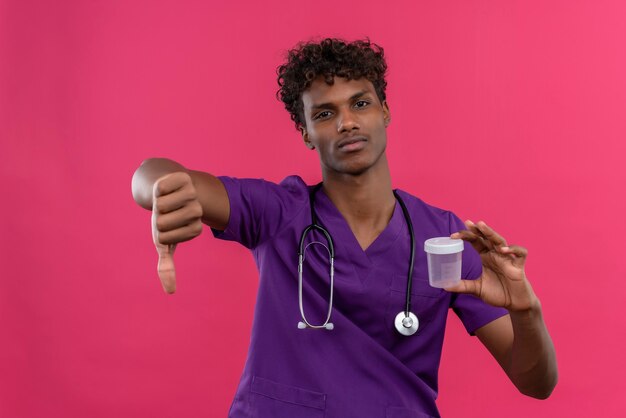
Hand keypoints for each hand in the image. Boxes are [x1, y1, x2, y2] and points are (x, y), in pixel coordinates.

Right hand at [151, 172, 203, 292]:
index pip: (168, 238)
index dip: (163, 234)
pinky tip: (164, 189)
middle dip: (157, 220)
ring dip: (157, 205)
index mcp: (194, 225)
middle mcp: (196, 209)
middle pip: (164, 222)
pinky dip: (158, 189)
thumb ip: (167, 265)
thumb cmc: (164, 220)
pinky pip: (163, 186)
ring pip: (162, 205)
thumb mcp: (165, 242)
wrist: (168, 191)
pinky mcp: (182, 177)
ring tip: (164, 202)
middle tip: (164, 214)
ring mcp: (191, 192)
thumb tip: (170, 292)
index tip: (168, 228)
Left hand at [446, 220, 536, 311]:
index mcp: (486, 257)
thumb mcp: (477, 289)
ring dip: (491, 233)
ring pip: (501, 241)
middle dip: (478, 229)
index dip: (466, 236)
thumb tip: (444, 286)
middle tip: (467, 223)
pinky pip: (520, 253)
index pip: (475, 241)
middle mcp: (496, 254)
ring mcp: (508, 258)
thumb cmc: (498, 293)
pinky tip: (503, 250)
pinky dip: (513, 249)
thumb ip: (463, 286)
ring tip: (481, 226)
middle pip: (487, 237)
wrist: (515, 304)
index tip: (452, 236)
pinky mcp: (519, 266)